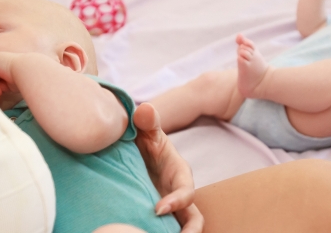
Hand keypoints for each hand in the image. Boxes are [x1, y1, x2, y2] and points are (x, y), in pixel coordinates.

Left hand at [133, 103, 203, 232]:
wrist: (136, 150)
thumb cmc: (146, 141)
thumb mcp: (147, 131)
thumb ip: (147, 121)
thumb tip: (145, 109)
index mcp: (180, 175)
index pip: (187, 192)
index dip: (177, 202)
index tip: (157, 210)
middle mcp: (178, 195)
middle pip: (194, 220)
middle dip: (189, 232)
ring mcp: (170, 208)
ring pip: (180, 227)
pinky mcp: (157, 216)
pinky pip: (162, 229)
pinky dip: (155, 232)